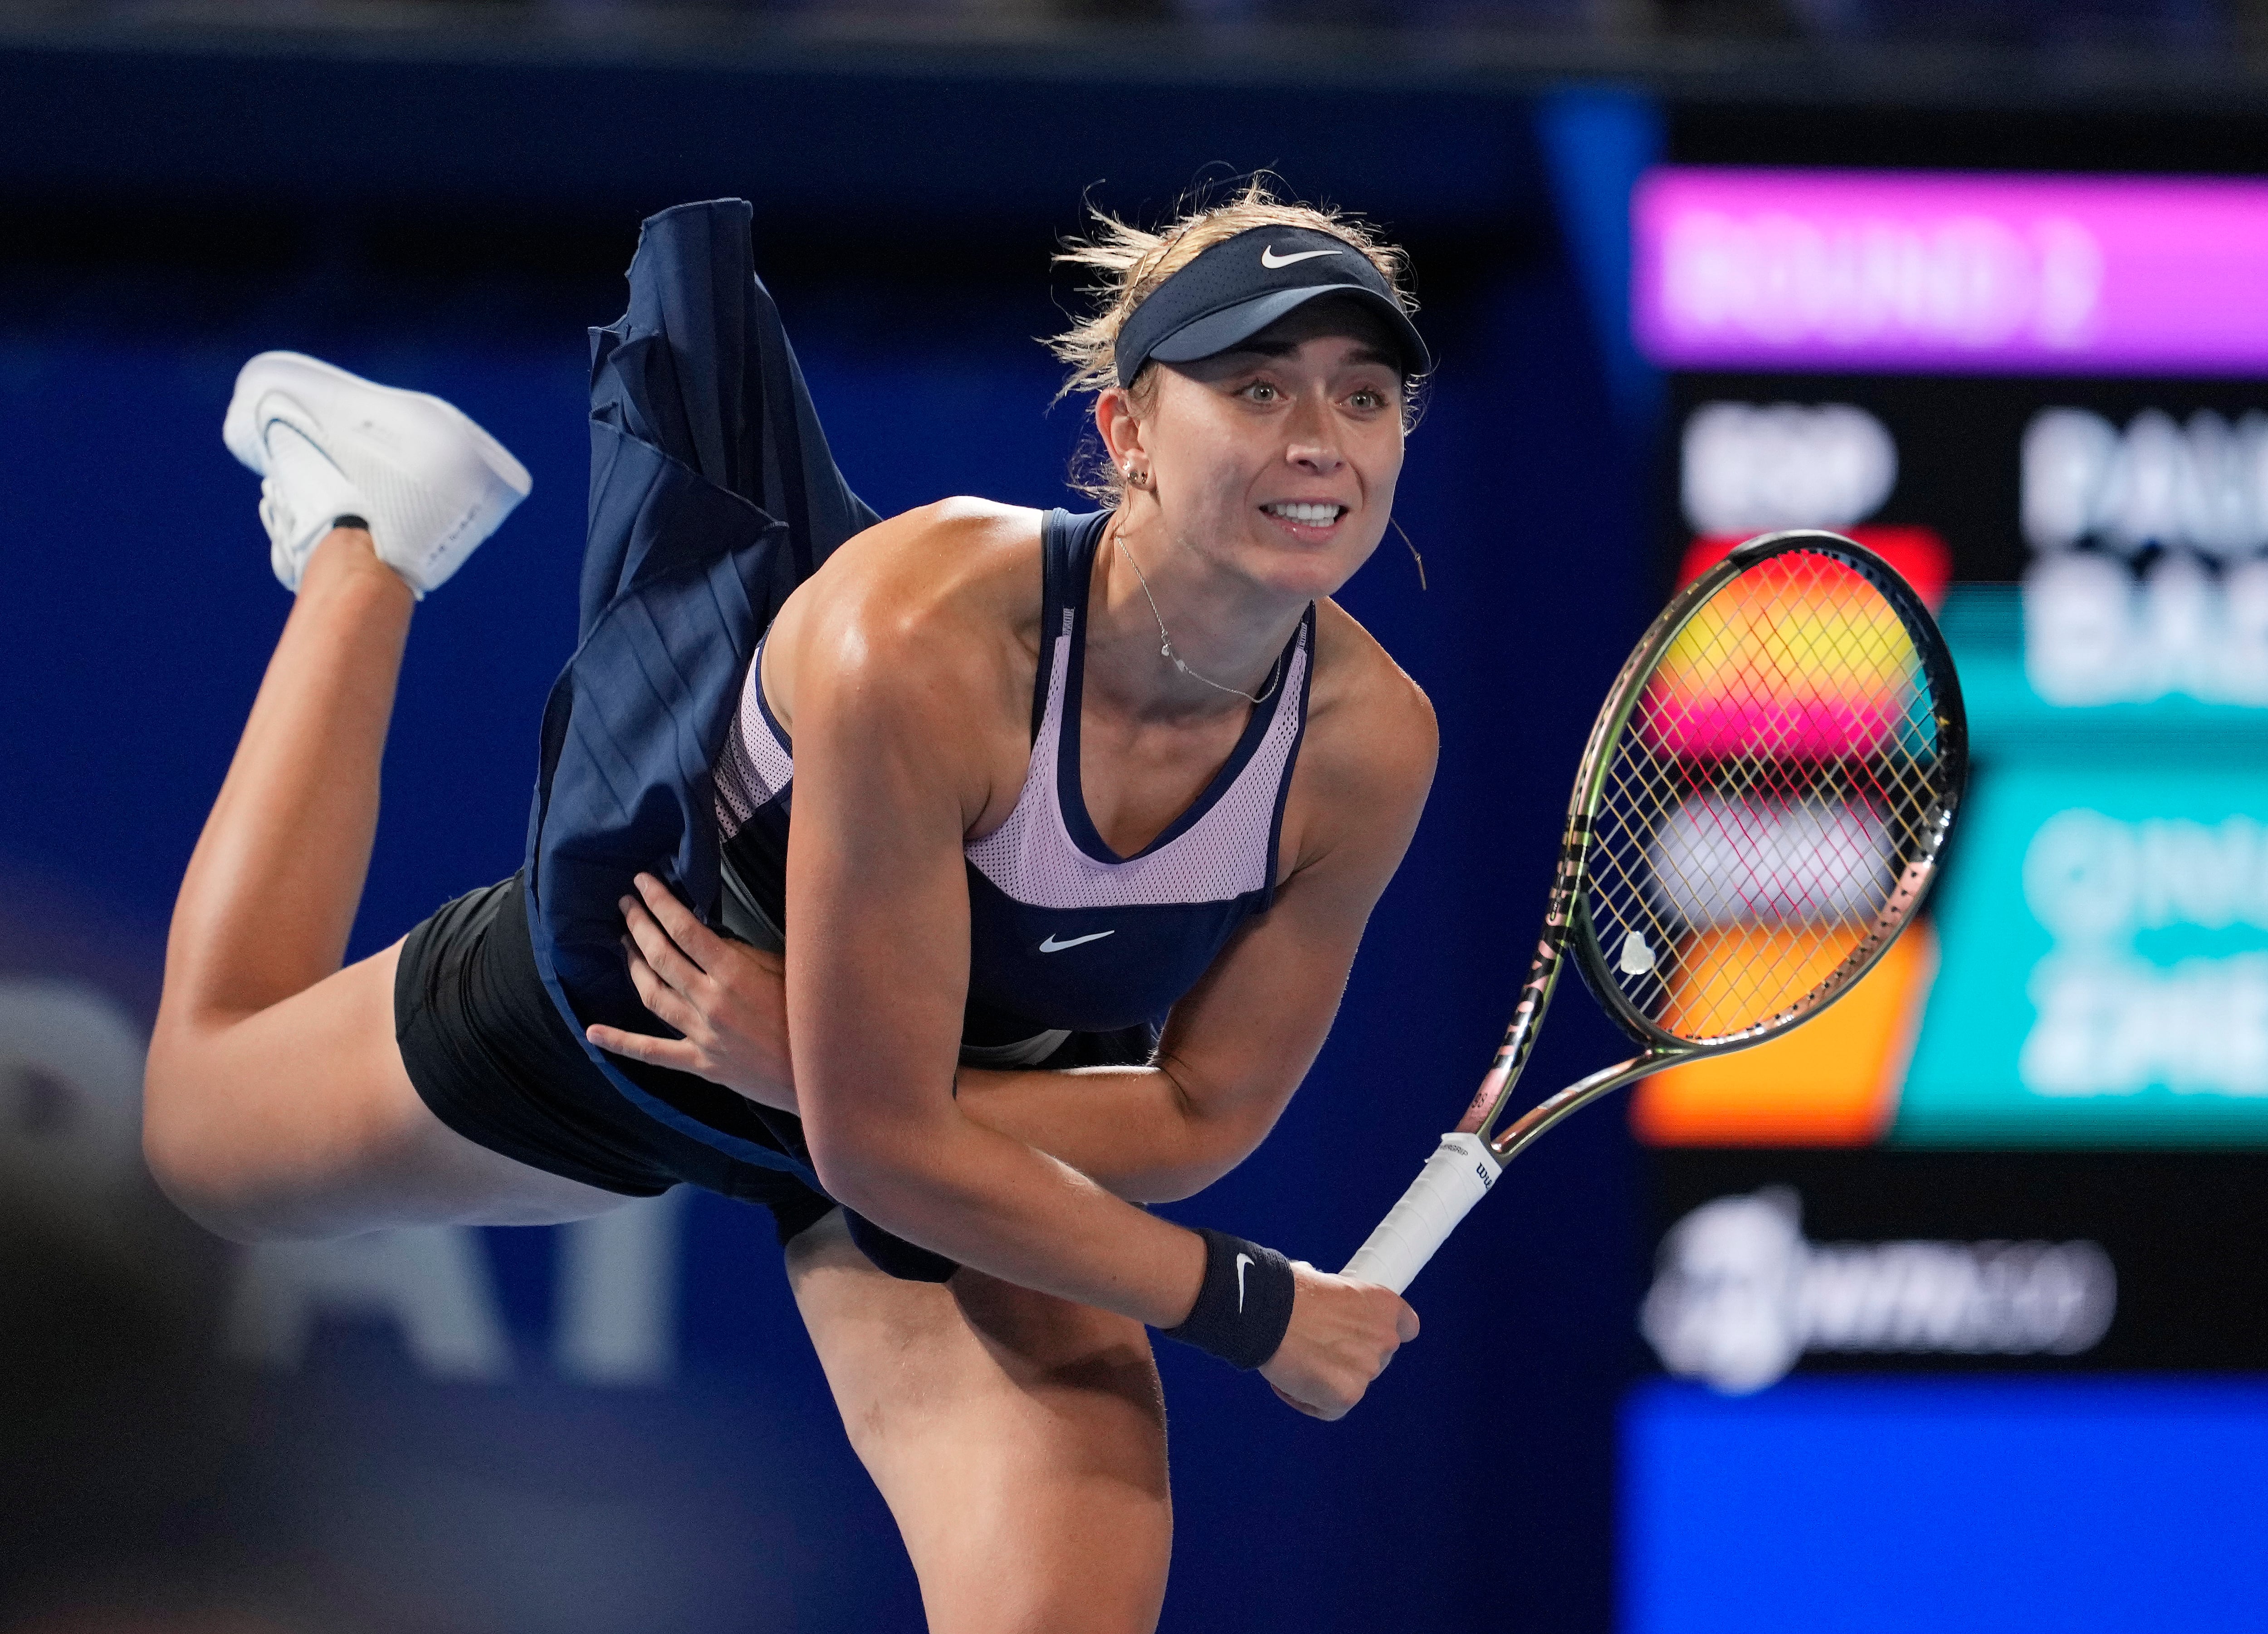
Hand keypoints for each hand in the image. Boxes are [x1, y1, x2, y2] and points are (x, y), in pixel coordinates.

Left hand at [584, 872, 797, 1112]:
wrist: (821, 1075)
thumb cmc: (811, 1017)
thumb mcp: (787, 972)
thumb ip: (746, 954)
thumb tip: (710, 938)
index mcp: (734, 974)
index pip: (684, 930)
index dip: (659, 902)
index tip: (642, 882)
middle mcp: (710, 1002)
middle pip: (661, 957)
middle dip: (639, 925)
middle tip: (625, 904)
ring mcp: (701, 1035)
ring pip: (652, 995)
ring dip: (632, 964)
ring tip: (622, 941)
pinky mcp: (700, 1064)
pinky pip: (653, 1052)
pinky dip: (621, 1043)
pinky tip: (593, 1032)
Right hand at [1258, 1262, 1417, 1420]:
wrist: (1268, 1312)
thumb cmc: (1288, 1292)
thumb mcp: (1327, 1283)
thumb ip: (1341, 1303)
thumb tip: (1326, 1307)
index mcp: (1383, 1304)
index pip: (1406, 1327)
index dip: (1383, 1333)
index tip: (1366, 1336)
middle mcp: (1384, 1338)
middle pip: (1373, 1360)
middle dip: (1346, 1359)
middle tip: (1314, 1347)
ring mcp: (1367, 1370)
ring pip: (1349, 1385)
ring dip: (1325, 1379)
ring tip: (1294, 1360)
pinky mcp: (1347, 1396)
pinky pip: (1329, 1408)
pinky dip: (1308, 1400)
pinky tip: (1289, 1379)